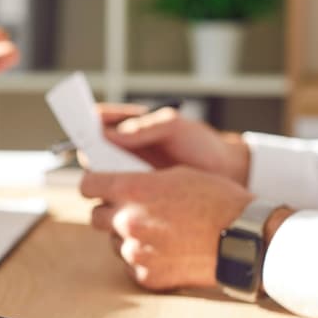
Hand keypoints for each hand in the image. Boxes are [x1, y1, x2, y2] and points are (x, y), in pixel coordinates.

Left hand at [80, 166, 253, 290]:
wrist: (246, 238)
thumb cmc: (218, 201)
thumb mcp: (177, 175)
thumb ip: (140, 181)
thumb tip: (118, 185)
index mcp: (133, 191)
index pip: (87, 186)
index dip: (94, 185)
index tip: (99, 188)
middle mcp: (128, 221)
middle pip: (96, 216)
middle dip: (112, 212)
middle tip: (137, 211)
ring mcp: (135, 251)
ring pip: (114, 242)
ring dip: (129, 236)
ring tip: (161, 232)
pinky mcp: (145, 275)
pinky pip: (131, 265)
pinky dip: (144, 258)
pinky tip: (168, 250)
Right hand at [97, 103, 250, 184]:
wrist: (228, 176)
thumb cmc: (203, 146)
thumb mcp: (176, 127)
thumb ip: (144, 127)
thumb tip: (110, 133)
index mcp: (132, 130)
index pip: (100, 121)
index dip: (90, 120)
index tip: (88, 121)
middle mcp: (125, 152)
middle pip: (93, 151)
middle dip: (92, 151)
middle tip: (99, 153)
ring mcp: (129, 176)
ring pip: (101, 177)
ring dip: (103, 177)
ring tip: (117, 175)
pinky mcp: (136, 197)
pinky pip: (116, 197)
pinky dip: (115, 197)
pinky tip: (124, 196)